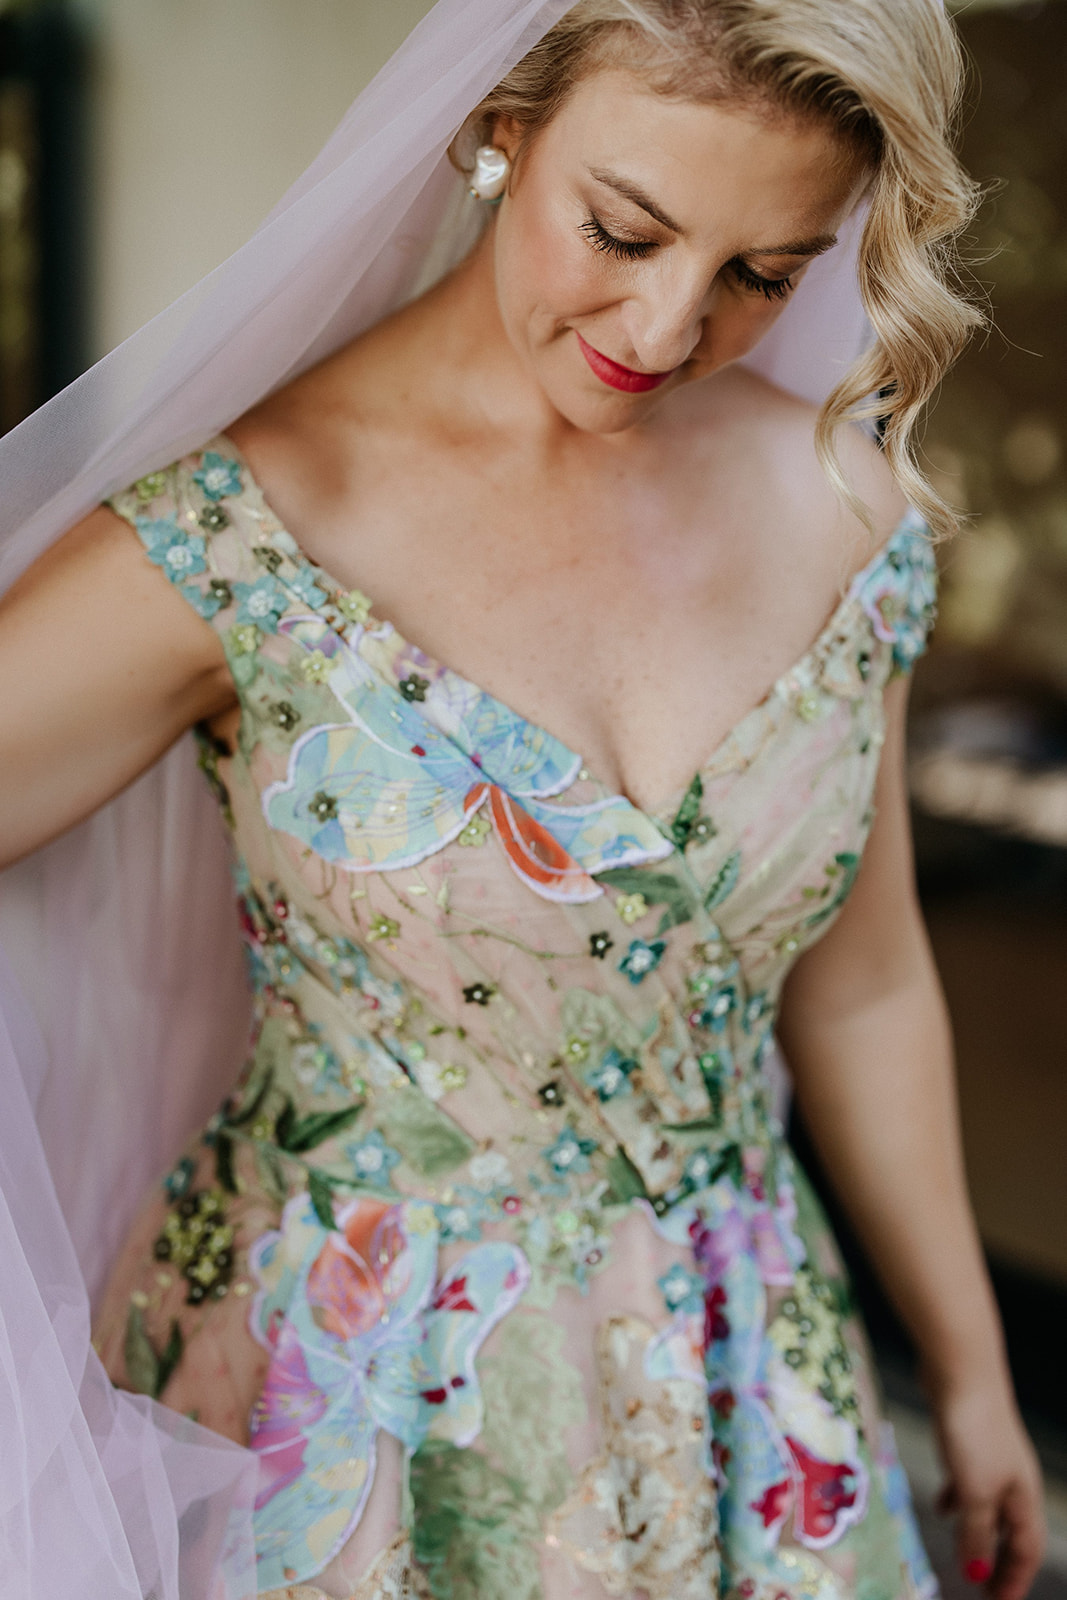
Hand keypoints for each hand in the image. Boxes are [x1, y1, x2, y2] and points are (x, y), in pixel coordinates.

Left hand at [930, 1375, 1045, 1599]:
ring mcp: (991, 1458)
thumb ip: (976, 1532)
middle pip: (1010, 1531)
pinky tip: (941, 1506)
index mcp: (1023, 1497)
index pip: (1026, 1549)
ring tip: (963, 1554)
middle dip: (998, 1561)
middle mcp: (1013, 1480)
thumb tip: (975, 1572)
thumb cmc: (974, 1431)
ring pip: (988, 1507)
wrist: (962, 1372)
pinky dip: (958, 1499)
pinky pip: (967, 1481)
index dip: (1015, 1577)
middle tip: (983, 1588)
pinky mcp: (968, 1440)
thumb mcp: (976, 1490)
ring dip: (978, 1532)